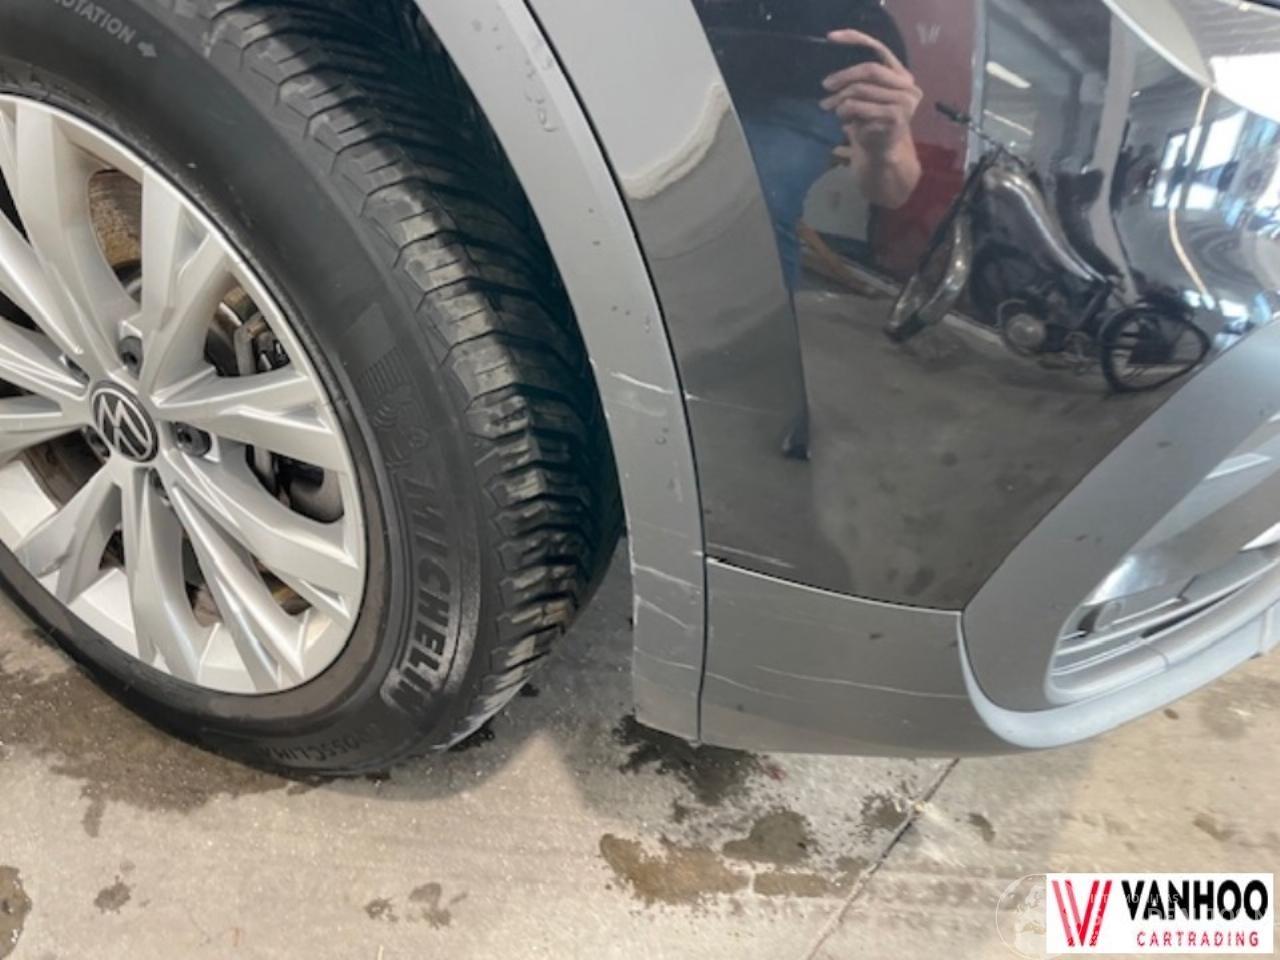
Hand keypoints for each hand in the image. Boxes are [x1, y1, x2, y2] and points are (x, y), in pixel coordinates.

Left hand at [819, 29, 921, 156]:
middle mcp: (908, 85)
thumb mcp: (867, 97)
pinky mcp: (895, 118)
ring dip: (840, 100)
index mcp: (901, 74)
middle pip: (870, 69)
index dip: (855, 39)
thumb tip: (833, 72)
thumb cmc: (872, 122)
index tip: (832, 38)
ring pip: (861, 90)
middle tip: (825, 85)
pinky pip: (860, 109)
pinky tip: (844, 121)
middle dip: (843, 76)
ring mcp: (904, 102)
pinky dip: (846, 113)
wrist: (882, 153)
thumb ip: (859, 80)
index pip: (879, 48)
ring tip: (829, 107)